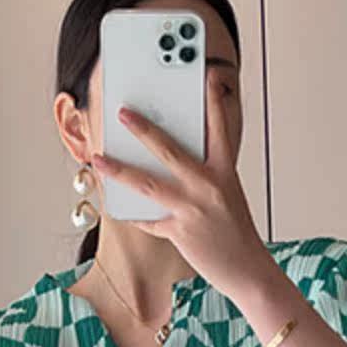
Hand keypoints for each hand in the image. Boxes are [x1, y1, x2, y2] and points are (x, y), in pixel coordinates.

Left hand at [91, 74, 270, 305]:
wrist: (247, 269)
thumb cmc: (235, 230)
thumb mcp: (227, 193)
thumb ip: (204, 174)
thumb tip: (168, 159)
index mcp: (225, 171)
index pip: (219, 128)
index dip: (213, 101)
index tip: (207, 76)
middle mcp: (208, 186)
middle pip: (169, 150)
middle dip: (143, 129)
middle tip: (123, 112)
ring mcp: (192, 209)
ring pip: (147, 184)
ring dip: (119, 169)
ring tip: (98, 158)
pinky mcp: (179, 232)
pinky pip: (148, 219)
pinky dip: (132, 213)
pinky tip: (116, 205)